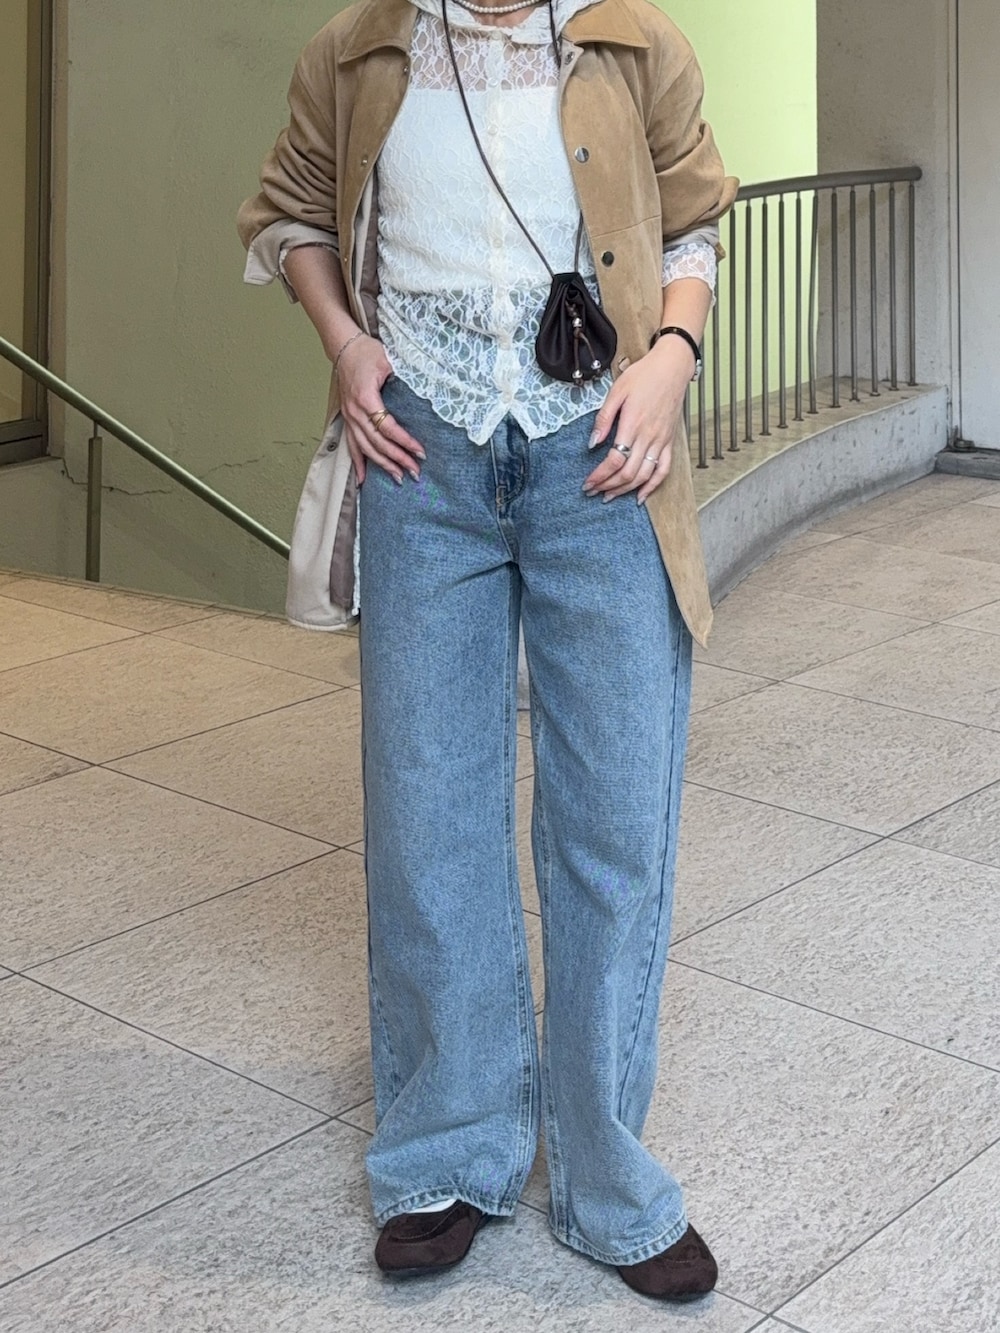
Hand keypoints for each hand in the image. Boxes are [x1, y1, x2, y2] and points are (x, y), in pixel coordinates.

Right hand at [335, 334, 424, 484]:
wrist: (345, 347)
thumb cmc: (367, 352)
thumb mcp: (389, 358)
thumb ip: (403, 375)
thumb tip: (425, 391)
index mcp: (366, 398)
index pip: (387, 427)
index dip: (404, 441)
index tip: (420, 452)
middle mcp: (355, 411)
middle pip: (377, 442)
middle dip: (397, 458)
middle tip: (415, 471)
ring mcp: (349, 417)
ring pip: (365, 447)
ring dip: (382, 464)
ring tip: (398, 478)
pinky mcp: (348, 419)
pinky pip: (351, 445)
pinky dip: (358, 463)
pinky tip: (363, 479)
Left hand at [583, 335, 694, 503]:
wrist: (672, 367)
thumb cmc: (644, 375)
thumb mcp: (617, 391)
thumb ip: (604, 418)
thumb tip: (592, 443)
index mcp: (633, 424)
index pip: (614, 460)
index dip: (599, 476)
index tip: (587, 483)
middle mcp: (649, 436)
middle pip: (628, 473)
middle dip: (608, 486)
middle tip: (593, 492)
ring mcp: (661, 441)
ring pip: (644, 476)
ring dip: (625, 490)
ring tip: (609, 496)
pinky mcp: (670, 441)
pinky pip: (663, 470)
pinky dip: (652, 486)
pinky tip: (640, 496)